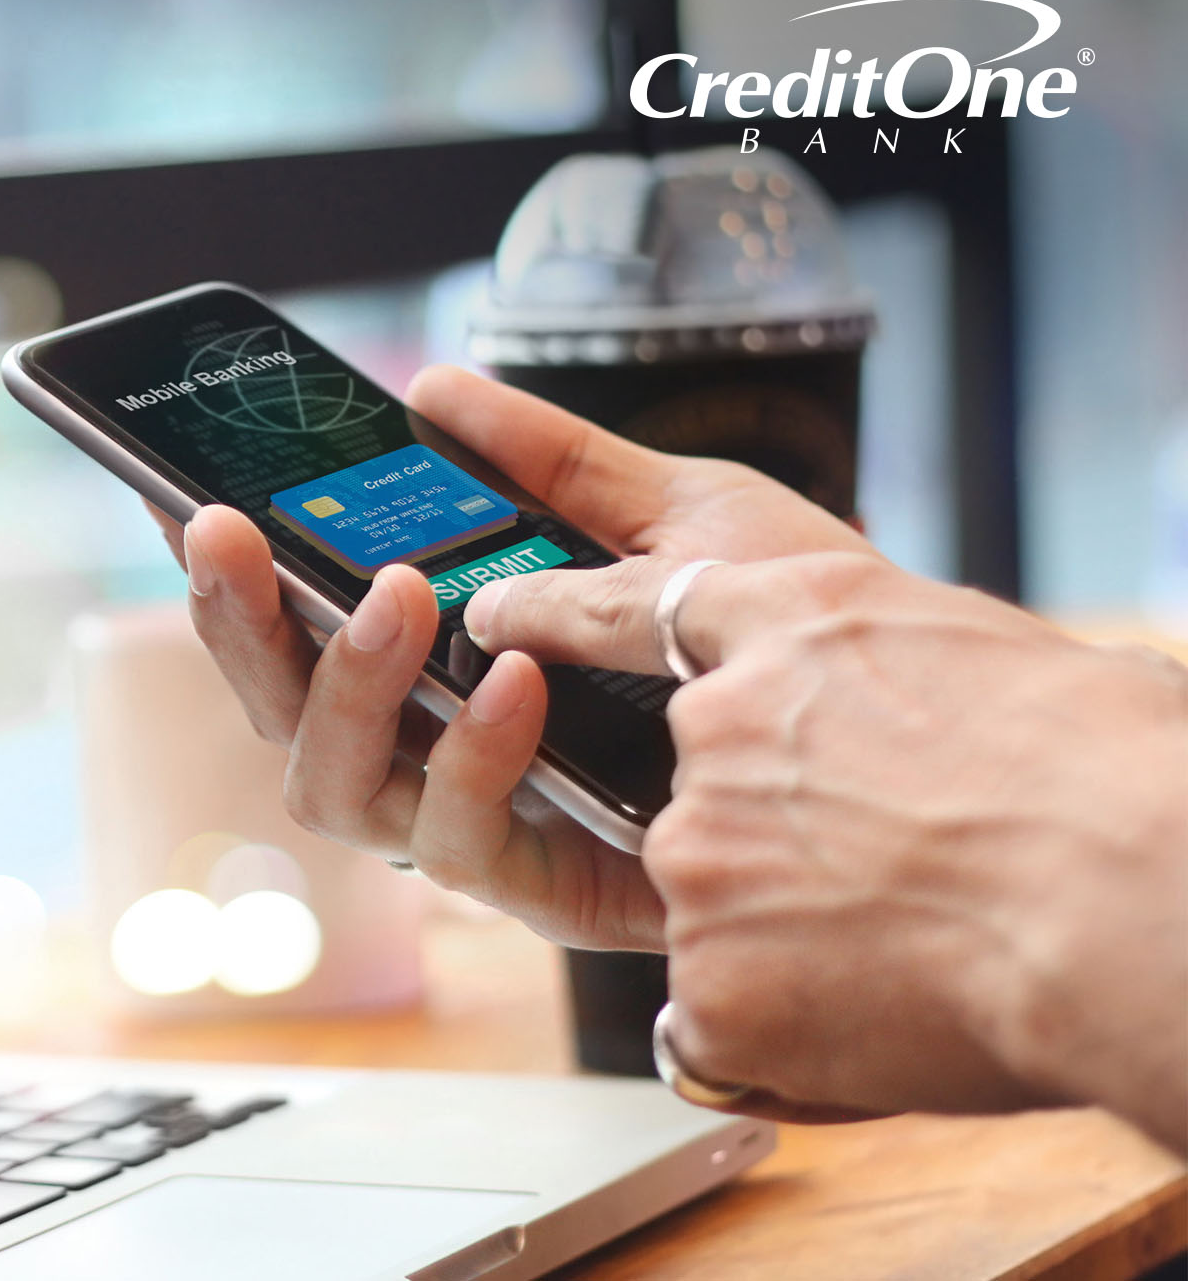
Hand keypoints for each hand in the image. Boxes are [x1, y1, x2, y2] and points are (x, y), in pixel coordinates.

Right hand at [160, 364, 874, 949]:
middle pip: (279, 712)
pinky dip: (469, 757)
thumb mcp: (671, 512)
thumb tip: (433, 386)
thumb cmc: (798, 628)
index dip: (232, 581)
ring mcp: (480, 827)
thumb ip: (547, 458)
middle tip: (231, 533)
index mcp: (443, 669)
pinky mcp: (543, 892)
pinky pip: (457, 848)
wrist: (924, 739)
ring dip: (349, 684)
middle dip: (238, 623)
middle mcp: (437, 754)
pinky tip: (510, 679)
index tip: (194, 503)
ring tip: (397, 594)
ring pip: (333, 788)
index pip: (298, 631)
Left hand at [466, 550, 1187, 1142]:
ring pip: (715, 903)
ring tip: (916, 943)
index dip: (557, 615)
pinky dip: (791, 1025)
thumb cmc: (1118, 782)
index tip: (500, 618)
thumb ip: (910, 675)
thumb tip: (945, 712)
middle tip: (884, 874)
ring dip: (793, 934)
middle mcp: (719, 726)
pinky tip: (887, 1007)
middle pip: (690, 789)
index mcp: (801, 620)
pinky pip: (724, 1012)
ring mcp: (694, 846)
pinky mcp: (693, 965)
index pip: (631, 601)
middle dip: (770, 842)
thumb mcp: (1000, 660)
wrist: (1128, 901)